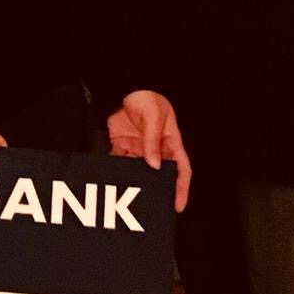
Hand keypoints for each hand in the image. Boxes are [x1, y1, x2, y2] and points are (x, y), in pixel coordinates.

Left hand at [107, 90, 190, 211]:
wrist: (124, 87)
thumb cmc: (147, 98)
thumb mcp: (155, 117)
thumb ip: (153, 140)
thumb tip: (154, 164)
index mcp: (171, 142)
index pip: (181, 169)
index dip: (181, 188)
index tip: (178, 204)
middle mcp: (156, 149)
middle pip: (160, 174)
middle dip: (158, 190)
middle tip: (153, 206)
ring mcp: (139, 149)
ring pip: (139, 171)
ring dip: (135, 181)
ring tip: (130, 196)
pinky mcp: (123, 146)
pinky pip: (120, 162)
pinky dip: (116, 169)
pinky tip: (112, 177)